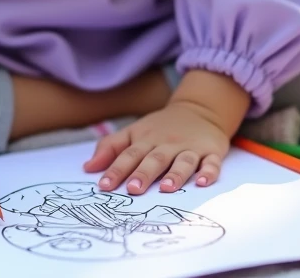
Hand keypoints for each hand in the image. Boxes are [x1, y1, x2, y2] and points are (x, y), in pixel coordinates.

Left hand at [82, 100, 230, 194]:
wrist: (199, 109)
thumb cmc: (160, 127)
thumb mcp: (134, 131)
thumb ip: (111, 148)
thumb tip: (88, 168)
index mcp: (147, 139)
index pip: (129, 154)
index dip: (116, 169)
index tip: (104, 186)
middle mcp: (168, 143)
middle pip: (155, 159)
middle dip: (143, 174)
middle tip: (133, 189)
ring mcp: (190, 147)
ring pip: (183, 161)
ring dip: (176, 174)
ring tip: (166, 188)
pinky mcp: (211, 152)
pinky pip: (212, 162)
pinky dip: (209, 172)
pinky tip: (203, 182)